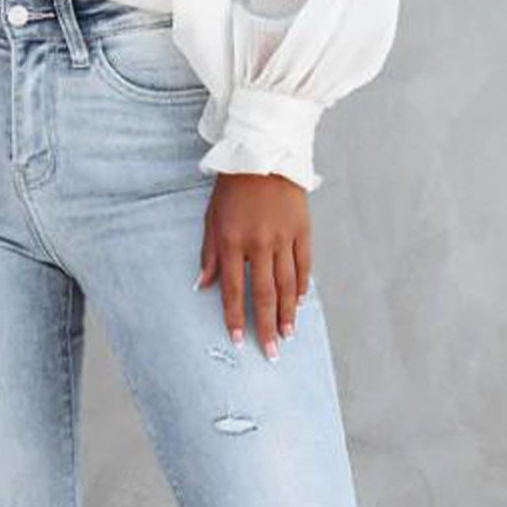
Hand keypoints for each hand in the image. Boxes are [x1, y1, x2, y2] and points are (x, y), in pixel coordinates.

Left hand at [197, 173, 310, 361]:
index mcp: (232, 240)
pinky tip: (299, 303)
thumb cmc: (232, 186)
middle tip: (271, 352)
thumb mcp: (212, 216)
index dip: (235, 317)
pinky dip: (302, 286)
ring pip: (287, 285)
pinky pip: (304, 265)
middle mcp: (258, 243)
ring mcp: (283, 237)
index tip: (239, 340)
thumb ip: (209, 253)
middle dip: (266, 326)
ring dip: (287, 313)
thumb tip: (202, 285)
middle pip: (264, 294)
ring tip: (287, 335)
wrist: (263, 154)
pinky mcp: (302, 230)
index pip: (232, 288)